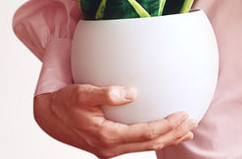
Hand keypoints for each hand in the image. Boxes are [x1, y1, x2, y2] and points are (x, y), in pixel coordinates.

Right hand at [34, 84, 196, 157]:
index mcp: (107, 136)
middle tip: (193, 121)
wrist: (47, 117)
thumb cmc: (64, 102)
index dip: (167, 126)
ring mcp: (110, 149)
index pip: (146, 134)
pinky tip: (167, 133)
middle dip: (174, 133)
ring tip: (188, 130)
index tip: (184, 114)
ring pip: (146, 146)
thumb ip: (105, 93)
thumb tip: (131, 92)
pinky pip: (138, 144)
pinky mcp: (110, 146)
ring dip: (168, 138)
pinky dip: (155, 139)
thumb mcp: (80, 93)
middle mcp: (110, 148)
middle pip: (151, 144)